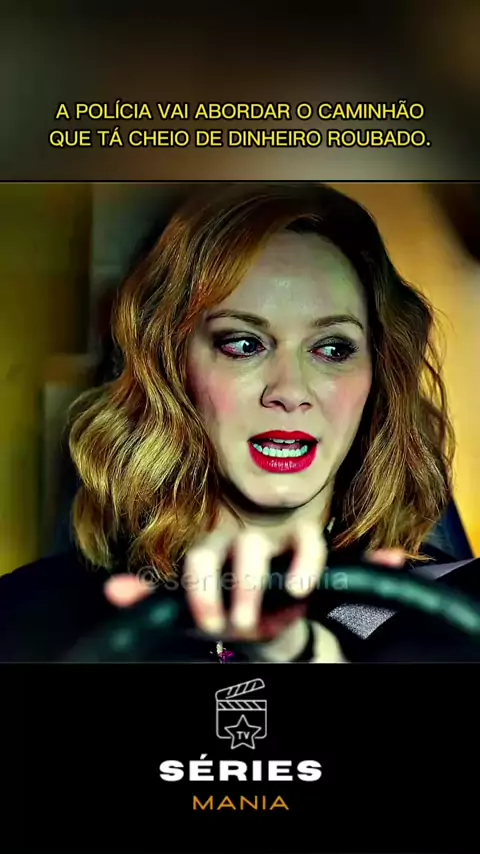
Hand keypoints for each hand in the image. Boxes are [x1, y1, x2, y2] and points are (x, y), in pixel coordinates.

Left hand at [104, 519, 405, 662]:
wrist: (267, 621)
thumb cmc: (227, 607)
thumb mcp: (190, 611)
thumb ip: (153, 597)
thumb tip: (111, 588)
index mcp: (209, 549)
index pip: (200, 559)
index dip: (202, 589)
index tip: (208, 624)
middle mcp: (242, 538)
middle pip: (241, 550)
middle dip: (243, 587)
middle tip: (240, 623)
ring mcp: (277, 540)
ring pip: (286, 546)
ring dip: (294, 571)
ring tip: (292, 599)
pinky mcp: (308, 545)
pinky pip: (325, 549)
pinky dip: (354, 559)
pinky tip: (388, 557)